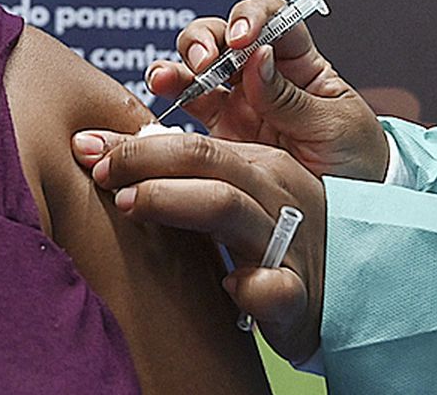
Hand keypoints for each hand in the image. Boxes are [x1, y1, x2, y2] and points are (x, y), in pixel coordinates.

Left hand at [84, 129, 328, 364]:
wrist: (350, 289)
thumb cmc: (275, 238)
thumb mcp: (239, 193)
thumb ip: (188, 172)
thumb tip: (112, 149)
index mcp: (259, 165)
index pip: (189, 142)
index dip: (132, 143)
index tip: (85, 146)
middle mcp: (273, 193)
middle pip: (204, 160)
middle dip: (142, 160)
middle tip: (98, 172)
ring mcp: (288, 241)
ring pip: (229, 207)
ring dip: (174, 201)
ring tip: (129, 206)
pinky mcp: (298, 294)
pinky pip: (276, 286)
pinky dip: (250, 286)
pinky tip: (227, 285)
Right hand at [152, 0, 387, 181]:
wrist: (346, 210)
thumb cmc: (354, 158)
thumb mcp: (333, 126)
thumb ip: (290, 97)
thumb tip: (256, 55)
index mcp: (299, 62)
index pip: (272, 19)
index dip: (252, 18)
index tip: (242, 39)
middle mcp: (261, 75)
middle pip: (223, 34)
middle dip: (206, 39)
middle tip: (204, 63)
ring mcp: (236, 102)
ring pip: (196, 65)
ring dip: (178, 64)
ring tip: (165, 79)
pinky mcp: (217, 133)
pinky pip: (185, 108)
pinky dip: (167, 97)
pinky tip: (157, 97)